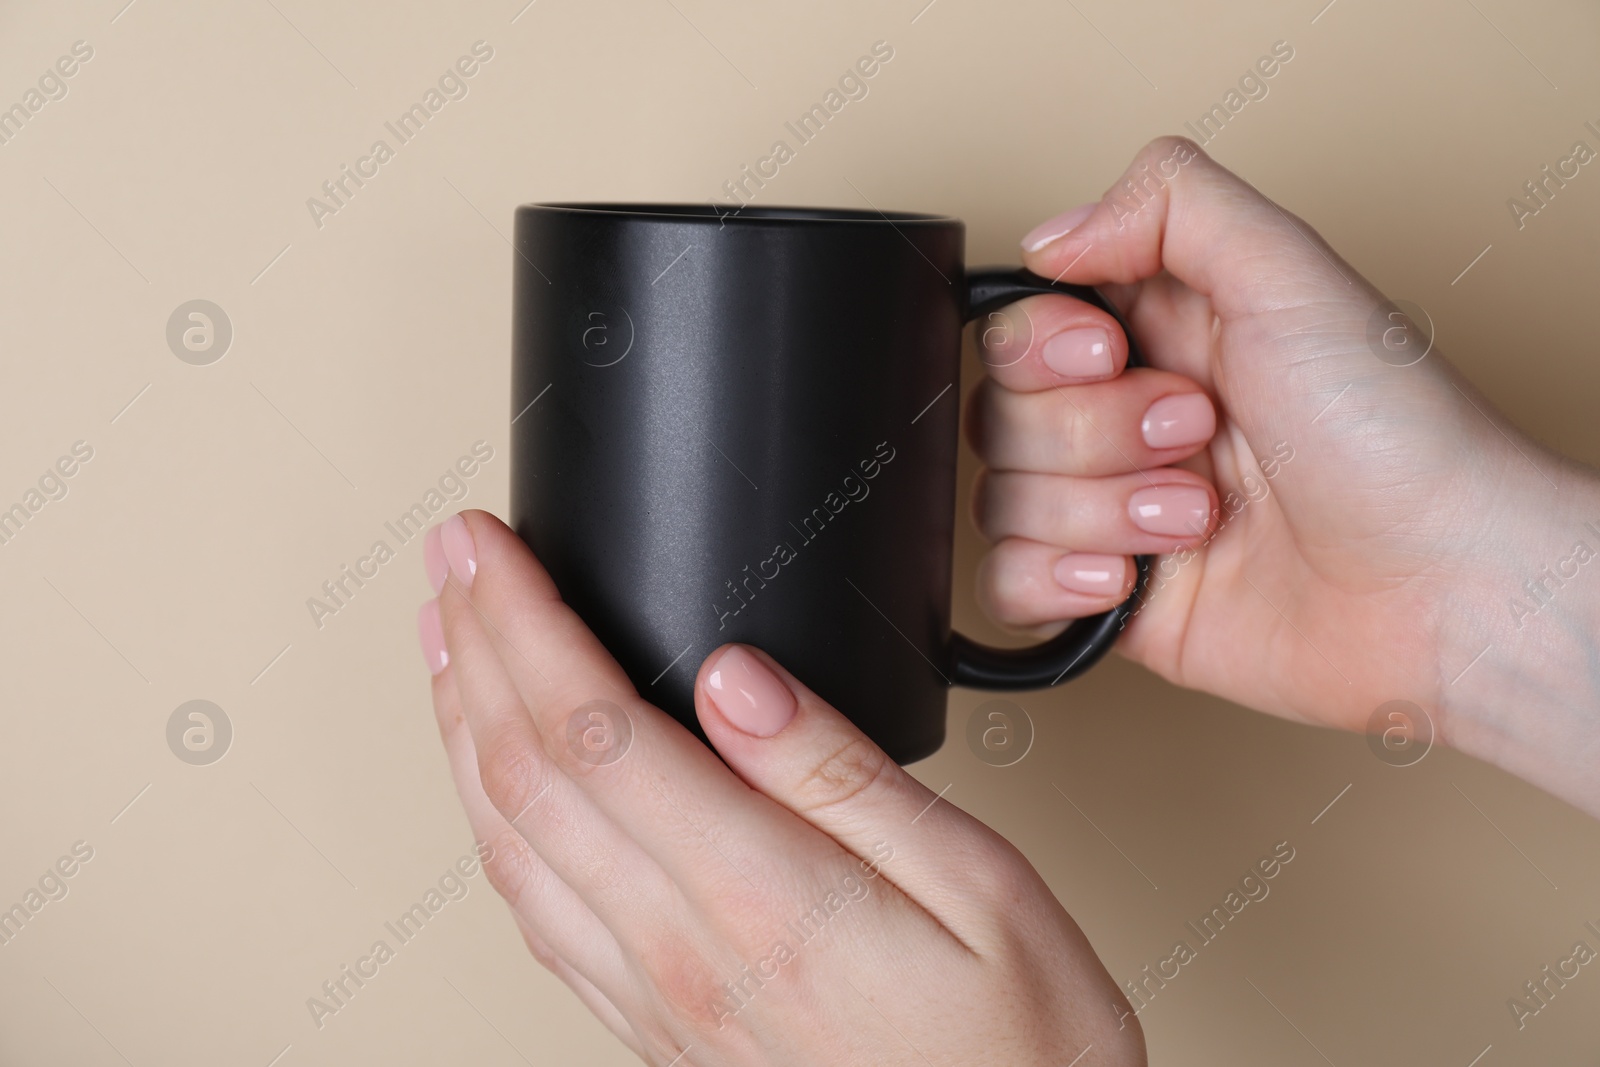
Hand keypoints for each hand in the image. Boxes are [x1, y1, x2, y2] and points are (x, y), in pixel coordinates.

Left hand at [417, 510, 1146, 1065]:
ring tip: (445, 650)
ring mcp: (658, 1000)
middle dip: (475, 650)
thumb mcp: (979, 885)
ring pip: (510, 846)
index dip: (522, 622)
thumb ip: (841, 775)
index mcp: (760, 897)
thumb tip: (736, 679)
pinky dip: (494, 829)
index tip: (487, 547)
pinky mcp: (659, 1029)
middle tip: (451, 564)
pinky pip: (539, 920)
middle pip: (526, 775)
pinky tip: (495, 793)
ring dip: (463, 732)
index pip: (591, 729)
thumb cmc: (1019, 1048)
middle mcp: (683, 953)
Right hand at [975, 136, 1599, 816]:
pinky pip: (1007, 584)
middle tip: (1198, 434)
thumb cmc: (1394, 437)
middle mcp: (1130, 419)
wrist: (1440, 589)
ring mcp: (1116, 513)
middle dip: (1098, 433)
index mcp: (1163, 333)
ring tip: (1201, 516)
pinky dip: (1060, 582)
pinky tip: (1137, 578)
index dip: (1043, 345)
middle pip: (1001, 414)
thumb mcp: (1292, 275)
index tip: (1112, 355)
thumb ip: (1170, 205)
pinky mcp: (1113, 599)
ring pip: (1002, 500)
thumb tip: (1051, 235)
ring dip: (1103, 510)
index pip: (1020, 324)